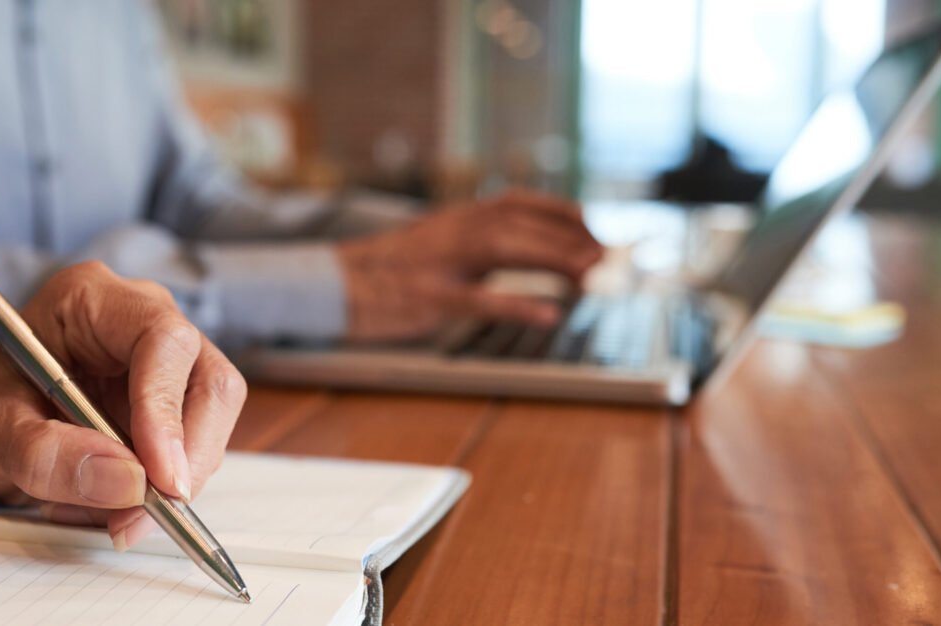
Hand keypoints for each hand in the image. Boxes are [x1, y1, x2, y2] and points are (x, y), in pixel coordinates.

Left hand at [0, 261, 246, 549]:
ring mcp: (168, 360)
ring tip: (113, 516)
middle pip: (207, 380)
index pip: (162, 340)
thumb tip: (128, 482)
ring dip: (176, 479)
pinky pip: (198, 445)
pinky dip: (164, 487)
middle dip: (186, 455)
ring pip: (212, 417)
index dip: (167, 409)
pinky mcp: (177, 400)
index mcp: (92, 300)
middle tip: (148, 512)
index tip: (159, 477)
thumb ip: (46, 454)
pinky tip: (114, 502)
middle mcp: (143, 319)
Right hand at [337, 190, 603, 340]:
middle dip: (569, 238)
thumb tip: (529, 244)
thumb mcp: (438, 243)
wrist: (335, 284)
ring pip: (506, 248)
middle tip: (605, 258)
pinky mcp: (429, 296)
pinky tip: (549, 314)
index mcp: (458, 217)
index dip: (562, 213)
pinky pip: (480, 298)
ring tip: (588, 276)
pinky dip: (519, 303)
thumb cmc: (390, 270)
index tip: (595, 230)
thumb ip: (479, 240)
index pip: (520, 203)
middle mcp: (453, 230)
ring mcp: (440, 262)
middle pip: (521, 222)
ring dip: (553, 259)